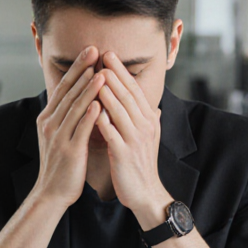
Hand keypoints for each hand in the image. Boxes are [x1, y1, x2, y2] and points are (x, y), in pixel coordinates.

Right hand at [33, 46, 103, 207]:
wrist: (51, 193)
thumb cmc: (61, 164)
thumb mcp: (59, 135)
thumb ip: (68, 116)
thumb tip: (82, 97)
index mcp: (48, 118)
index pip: (64, 87)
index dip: (77, 68)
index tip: (89, 51)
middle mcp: (50, 124)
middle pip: (68, 92)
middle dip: (82, 70)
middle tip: (94, 50)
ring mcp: (58, 137)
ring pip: (74, 108)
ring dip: (88, 89)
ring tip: (101, 73)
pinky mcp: (69, 151)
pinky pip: (80, 130)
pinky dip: (90, 115)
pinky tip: (100, 103)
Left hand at [94, 52, 169, 222]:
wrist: (145, 192)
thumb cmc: (141, 164)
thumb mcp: (149, 138)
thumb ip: (149, 121)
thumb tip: (154, 108)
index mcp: (149, 120)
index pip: (134, 90)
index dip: (122, 71)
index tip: (110, 55)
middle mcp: (145, 126)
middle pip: (129, 95)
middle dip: (115, 75)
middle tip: (103, 56)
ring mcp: (135, 140)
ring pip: (121, 111)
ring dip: (109, 92)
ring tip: (96, 76)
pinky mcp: (124, 154)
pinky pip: (112, 133)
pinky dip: (103, 120)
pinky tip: (93, 109)